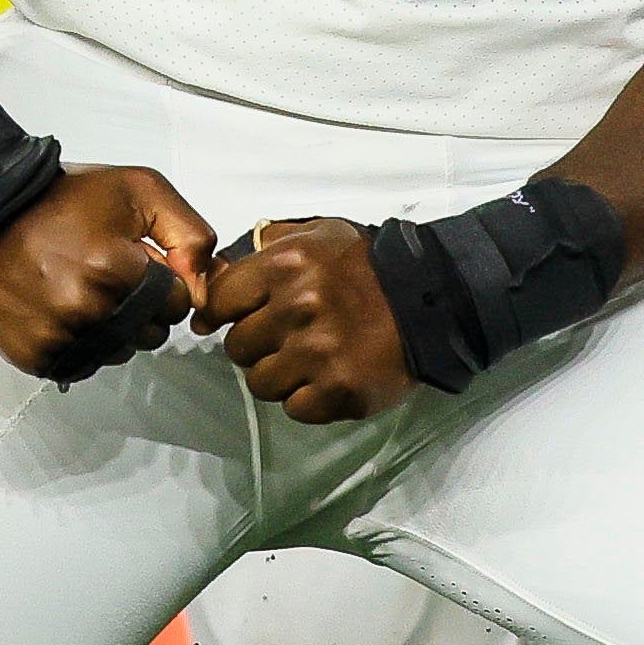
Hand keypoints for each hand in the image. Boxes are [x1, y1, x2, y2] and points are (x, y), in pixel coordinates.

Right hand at [0, 162, 211, 383]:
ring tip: (82, 291)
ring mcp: (58, 336)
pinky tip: (62, 312)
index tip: (138, 263)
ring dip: (112, 330)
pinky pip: (81, 365)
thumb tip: (207, 285)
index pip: (177, 304)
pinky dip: (80, 344)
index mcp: (116, 268)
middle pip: (151, 334)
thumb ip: (189, 233)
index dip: (164, 283)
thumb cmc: (64, 198)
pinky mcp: (34, 355)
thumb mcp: (139, 190)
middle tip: (109, 277)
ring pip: (118, 353)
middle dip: (142, 309)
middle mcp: (87, 309)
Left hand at [197, 218, 418, 423]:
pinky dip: (308, 399)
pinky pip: (295, 408)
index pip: (219, 302)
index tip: (242, 318)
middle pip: (237, 348)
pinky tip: (328, 379)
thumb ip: (264, 249)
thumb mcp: (318, 236)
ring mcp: (318, 353)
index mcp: (284, 266)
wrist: (431, 298)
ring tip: (310, 361)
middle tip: (290, 338)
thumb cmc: (369, 267)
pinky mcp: (339, 391)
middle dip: (258, 346)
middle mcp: (296, 308)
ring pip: (260, 383)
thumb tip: (211, 284)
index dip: (227, 314)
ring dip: (280, 377)